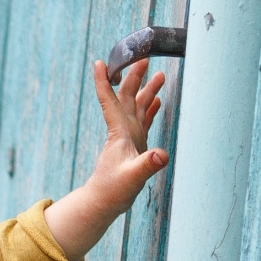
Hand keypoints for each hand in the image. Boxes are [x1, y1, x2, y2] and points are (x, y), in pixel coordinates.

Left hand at [45, 60, 168, 260]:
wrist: (104, 203)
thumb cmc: (113, 191)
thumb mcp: (132, 178)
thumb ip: (147, 166)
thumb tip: (161, 156)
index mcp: (118, 133)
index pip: (109, 101)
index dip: (104, 81)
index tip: (99, 62)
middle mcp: (122, 131)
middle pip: (126, 97)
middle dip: (133, 77)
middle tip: (143, 57)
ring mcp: (129, 138)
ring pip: (136, 107)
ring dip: (145, 90)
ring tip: (159, 74)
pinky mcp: (135, 146)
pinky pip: (143, 122)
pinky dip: (149, 109)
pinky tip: (156, 101)